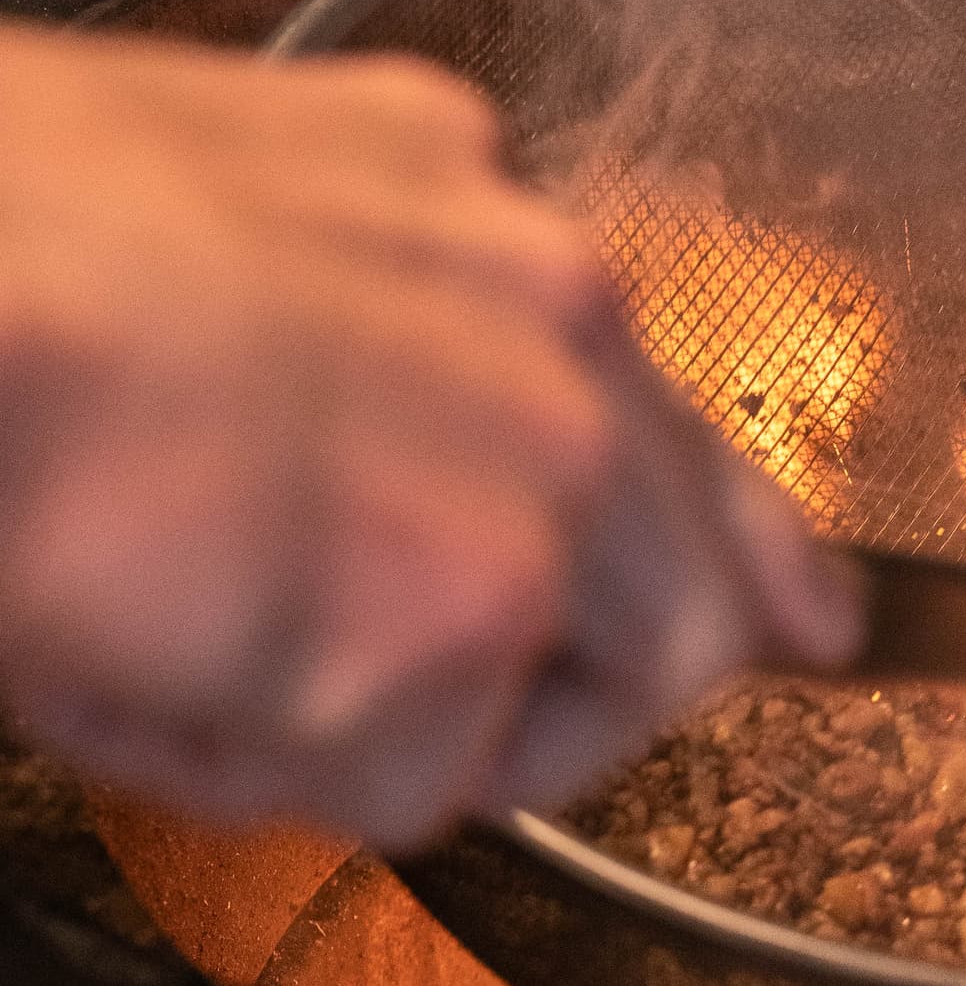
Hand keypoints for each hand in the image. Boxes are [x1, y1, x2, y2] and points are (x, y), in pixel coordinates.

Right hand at [0, 25, 860, 847]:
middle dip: (599, 681)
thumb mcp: (202, 201)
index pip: (653, 403)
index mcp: (468, 207)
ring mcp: (538, 460)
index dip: (726, 536)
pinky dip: (261, 771)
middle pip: (691, 576)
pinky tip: (151, 664)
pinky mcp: (470, 604)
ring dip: (436, 730)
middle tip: (461, 719)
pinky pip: (410, 784)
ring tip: (238, 666)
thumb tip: (351, 427)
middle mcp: (550, 317)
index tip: (793, 607)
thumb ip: (352, 304)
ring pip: (600, 689)